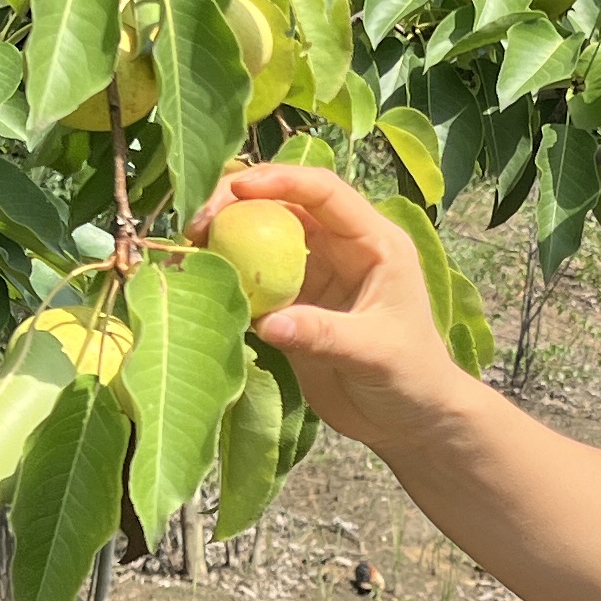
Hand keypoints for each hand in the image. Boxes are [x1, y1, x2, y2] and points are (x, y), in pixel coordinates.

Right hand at [196, 163, 483, 460]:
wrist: (409, 419)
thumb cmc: (411, 376)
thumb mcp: (373, 352)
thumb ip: (322, 334)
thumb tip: (266, 322)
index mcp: (373, 241)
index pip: (324, 191)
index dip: (281, 181)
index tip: (237, 188)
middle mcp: (341, 248)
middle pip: (284, 204)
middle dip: (239, 202)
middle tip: (197, 223)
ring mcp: (314, 275)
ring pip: (263, 238)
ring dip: (227, 237)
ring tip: (189, 247)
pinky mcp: (293, 304)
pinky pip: (254, 279)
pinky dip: (229, 275)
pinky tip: (202, 280)